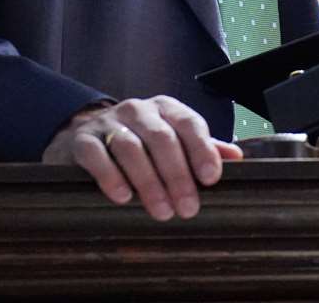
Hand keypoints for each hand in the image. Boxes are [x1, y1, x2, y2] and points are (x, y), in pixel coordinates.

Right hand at [41, 96, 243, 219]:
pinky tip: (123, 197)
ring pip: (131, 148)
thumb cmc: (138, 141)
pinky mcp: (82, 140)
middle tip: (187, 208)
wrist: (82, 136)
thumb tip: (236, 158)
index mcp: (165, 108)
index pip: (188, 123)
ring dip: (148, 181)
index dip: (201, 149)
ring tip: (161, 210)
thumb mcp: (171, 139)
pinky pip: (97, 155)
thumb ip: (201, 147)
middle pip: (162, 138)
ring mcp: (108, 123)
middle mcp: (138, 110)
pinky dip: (111, 176)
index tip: (211, 178)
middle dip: (177, 175)